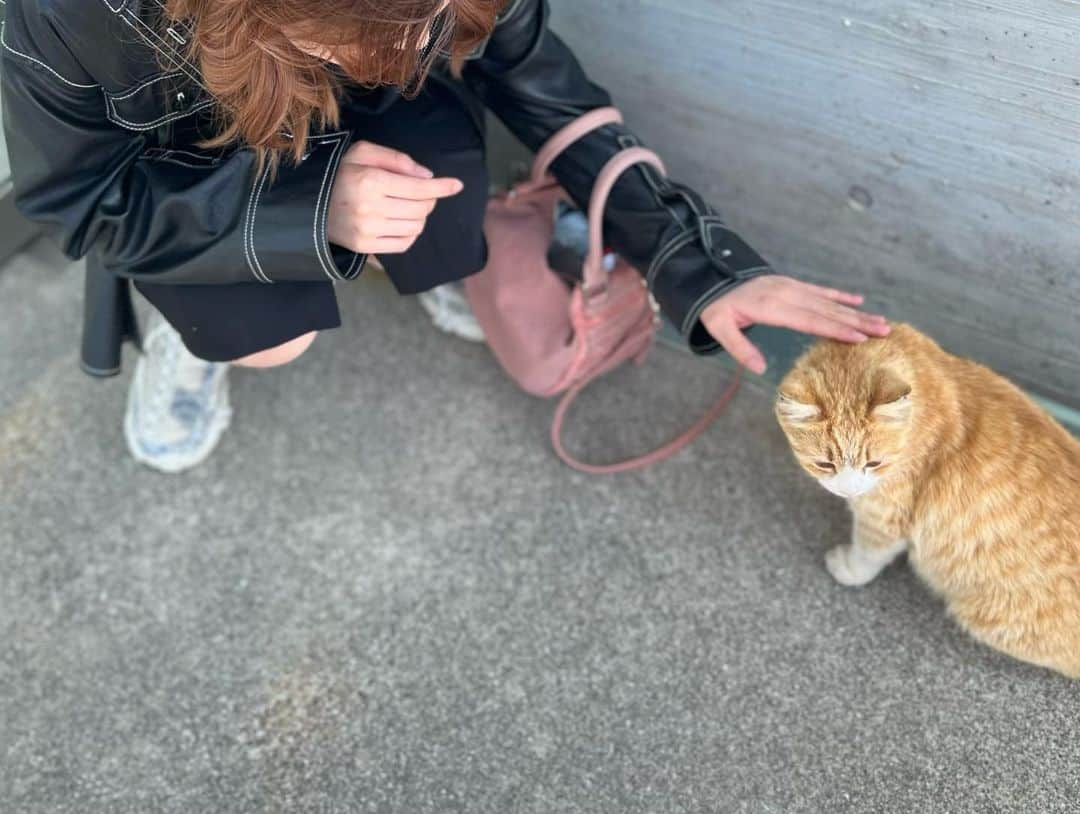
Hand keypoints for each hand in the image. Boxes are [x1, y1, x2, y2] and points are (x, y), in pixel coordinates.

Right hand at [327, 141, 463, 254]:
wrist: (309, 203)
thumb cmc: (340, 174)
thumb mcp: (362, 153)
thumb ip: (396, 159)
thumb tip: (427, 175)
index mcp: (370, 180)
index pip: (419, 187)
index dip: (442, 186)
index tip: (457, 185)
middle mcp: (370, 207)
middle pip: (421, 208)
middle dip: (430, 199)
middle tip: (423, 193)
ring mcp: (367, 230)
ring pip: (416, 226)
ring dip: (421, 216)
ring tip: (410, 206)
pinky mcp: (365, 246)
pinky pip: (404, 243)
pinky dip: (411, 232)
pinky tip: (404, 222)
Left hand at [700, 276, 889, 374]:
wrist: (711, 279)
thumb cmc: (716, 308)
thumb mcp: (719, 329)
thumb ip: (739, 349)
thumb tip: (760, 369)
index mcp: (771, 307)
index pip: (809, 320)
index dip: (835, 329)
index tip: (859, 338)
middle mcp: (786, 294)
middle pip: (827, 311)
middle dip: (857, 322)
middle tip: (884, 331)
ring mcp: (791, 287)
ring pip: (828, 301)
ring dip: (856, 312)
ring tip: (880, 321)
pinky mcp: (791, 284)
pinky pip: (820, 290)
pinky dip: (839, 296)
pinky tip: (858, 301)